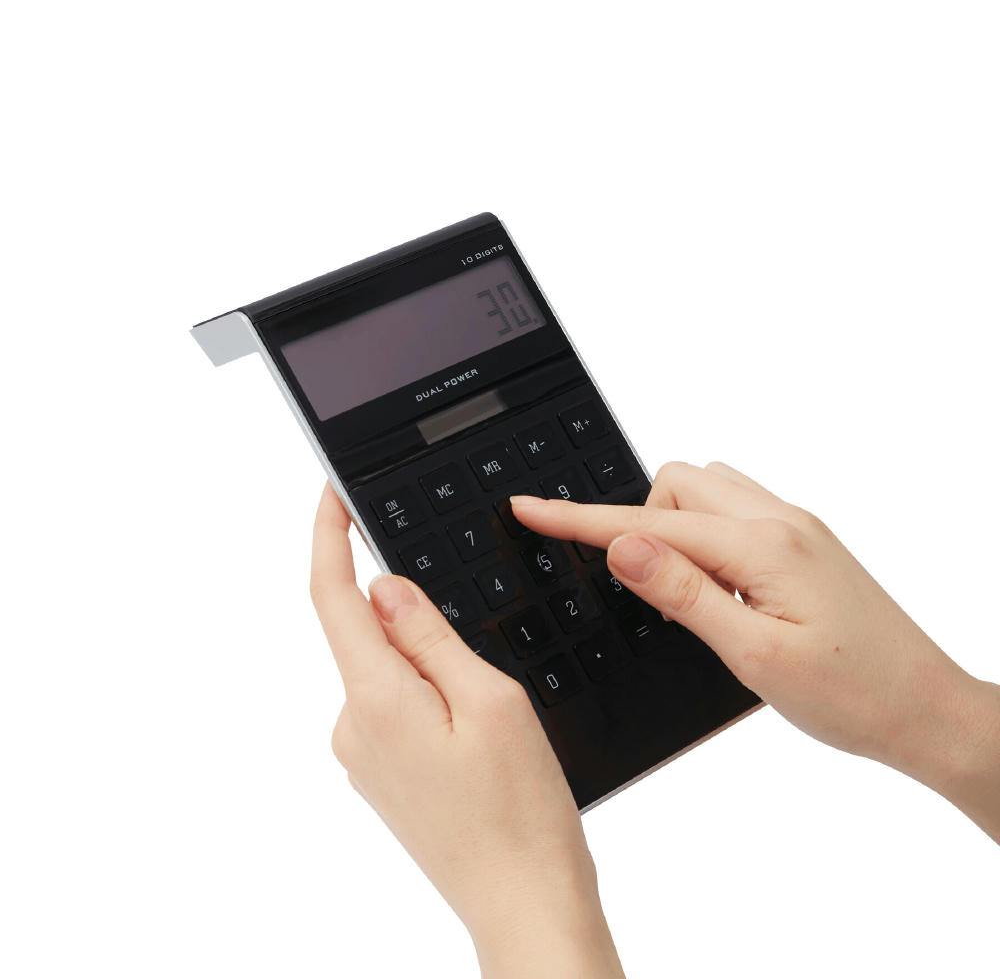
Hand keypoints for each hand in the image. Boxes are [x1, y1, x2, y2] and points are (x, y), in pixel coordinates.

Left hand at [310, 485, 625, 978]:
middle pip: (368, 633)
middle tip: (486, 663)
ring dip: (434, 665)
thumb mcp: (491, 699)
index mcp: (375, 699)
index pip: (333, 594)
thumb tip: (385, 586)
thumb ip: (429, 636)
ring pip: (389, 671)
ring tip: (495, 723)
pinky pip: (397, 705)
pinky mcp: (384, 772)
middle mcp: (353, 726)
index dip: (329, 536)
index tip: (333, 493)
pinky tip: (479, 738)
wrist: (524, 901)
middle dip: (418, 618)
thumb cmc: (520, 812)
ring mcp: (365, 754)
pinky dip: (431, 694)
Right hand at [512, 462, 999, 841]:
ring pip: (704, 492)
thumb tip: (623, 544)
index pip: (648, 522)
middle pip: (675, 486)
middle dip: (641, 524)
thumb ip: (683, 593)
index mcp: (764, 545)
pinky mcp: (801, 543)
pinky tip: (719, 591)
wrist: (925, 711)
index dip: (579, 518)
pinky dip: (705, 537)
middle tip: (653, 595)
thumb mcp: (754, 655)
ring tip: (689, 597)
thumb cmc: (854, 695)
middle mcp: (780, 521)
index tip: (531, 507)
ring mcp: (794, 527)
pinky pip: (732, 512)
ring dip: (675, 528)